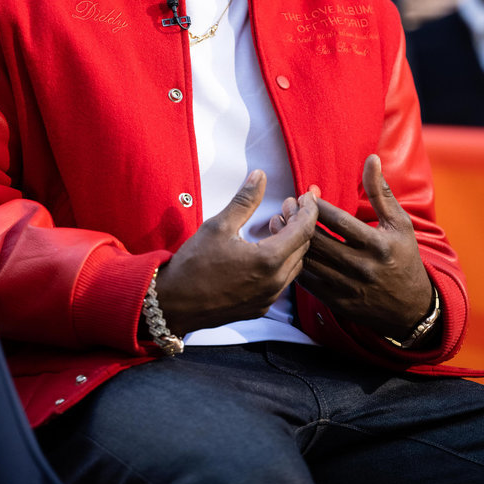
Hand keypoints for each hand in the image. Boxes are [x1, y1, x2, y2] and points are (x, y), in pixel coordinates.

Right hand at [155, 170, 317, 336]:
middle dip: (299, 222)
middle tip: (288, 204)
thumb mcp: (218, 225)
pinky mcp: (260, 307)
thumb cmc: (193, 265)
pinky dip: (281, 260)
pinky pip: (282, 280)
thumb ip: (245, 200)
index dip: (309, 209)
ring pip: (295, 265)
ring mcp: (268, 298)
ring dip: (291, 242)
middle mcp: (274, 282)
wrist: (174, 303)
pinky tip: (266, 248)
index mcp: (268, 260)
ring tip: (276, 223)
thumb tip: (260, 176)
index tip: (308, 194)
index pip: (304, 230)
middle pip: (303, 247)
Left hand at [298, 154, 433, 337]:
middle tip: (287, 204)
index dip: (318, 206)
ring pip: (310, 261)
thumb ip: (381, 191)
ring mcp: (349, 287)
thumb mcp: (400, 223)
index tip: (305, 194)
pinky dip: (294, 262)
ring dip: (290, 239)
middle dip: (298, 219)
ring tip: (278, 221)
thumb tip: (371, 159)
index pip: (339, 222)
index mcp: (378, 245)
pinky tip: (286, 247)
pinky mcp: (338, 302)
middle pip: (320, 241)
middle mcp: (363, 267)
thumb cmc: (404, 257)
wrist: (410, 307)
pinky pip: (308, 282)